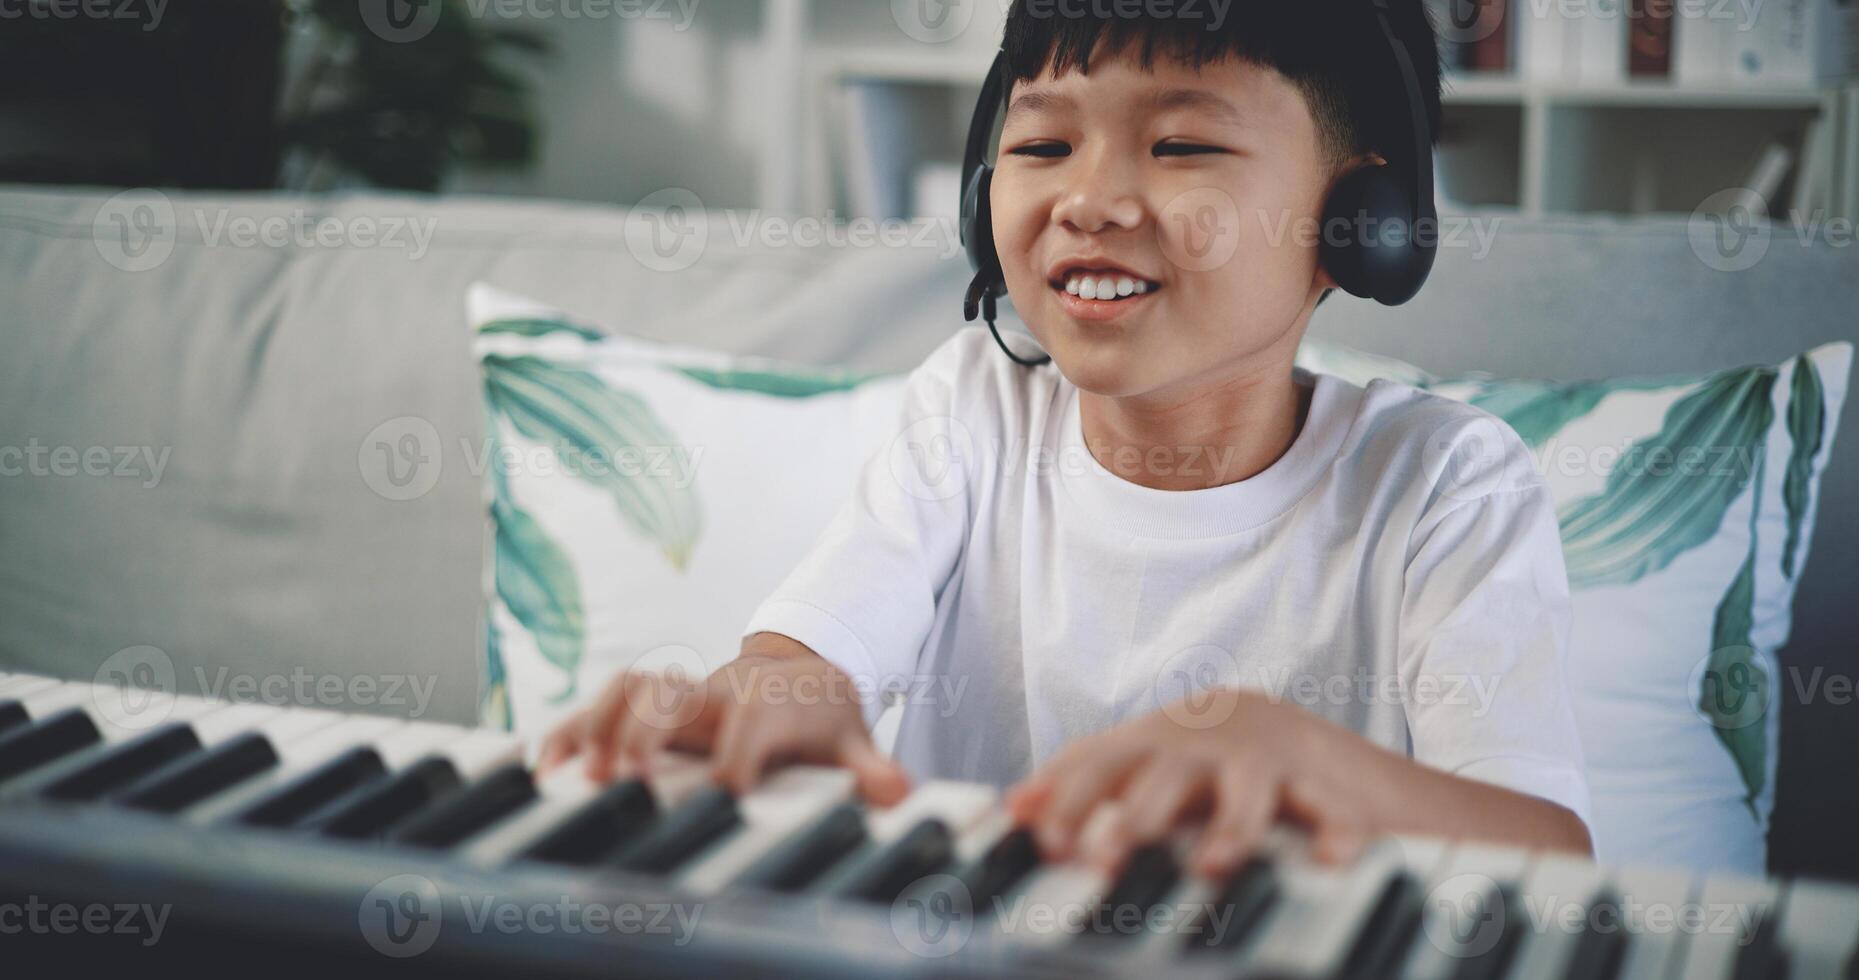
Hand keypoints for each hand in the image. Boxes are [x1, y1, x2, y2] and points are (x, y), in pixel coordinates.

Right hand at [535, 650, 909, 804]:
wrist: (803, 670)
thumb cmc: (821, 716)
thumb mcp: (851, 740)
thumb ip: (869, 769)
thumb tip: (900, 792)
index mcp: (770, 702)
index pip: (750, 727)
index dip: (737, 761)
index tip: (723, 798)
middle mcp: (719, 690)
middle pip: (675, 693)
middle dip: (647, 731)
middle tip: (627, 780)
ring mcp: (682, 691)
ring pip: (631, 687)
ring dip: (598, 725)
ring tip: (568, 772)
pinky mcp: (654, 699)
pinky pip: (607, 698)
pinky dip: (574, 725)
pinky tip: (545, 763)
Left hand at [1004, 689, 1367, 877]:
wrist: (1314, 743)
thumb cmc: (1210, 769)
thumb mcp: (1145, 770)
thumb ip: (1085, 785)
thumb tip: (1014, 809)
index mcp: (1155, 743)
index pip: (1100, 762)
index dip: (1067, 797)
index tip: (1043, 840)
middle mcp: (1207, 746)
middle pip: (1166, 773)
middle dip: (1137, 814)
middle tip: (1108, 856)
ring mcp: (1268, 761)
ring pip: (1247, 790)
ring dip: (1230, 827)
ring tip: (1214, 865)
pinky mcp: (1330, 785)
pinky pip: (1335, 810)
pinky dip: (1336, 834)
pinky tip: (1331, 861)